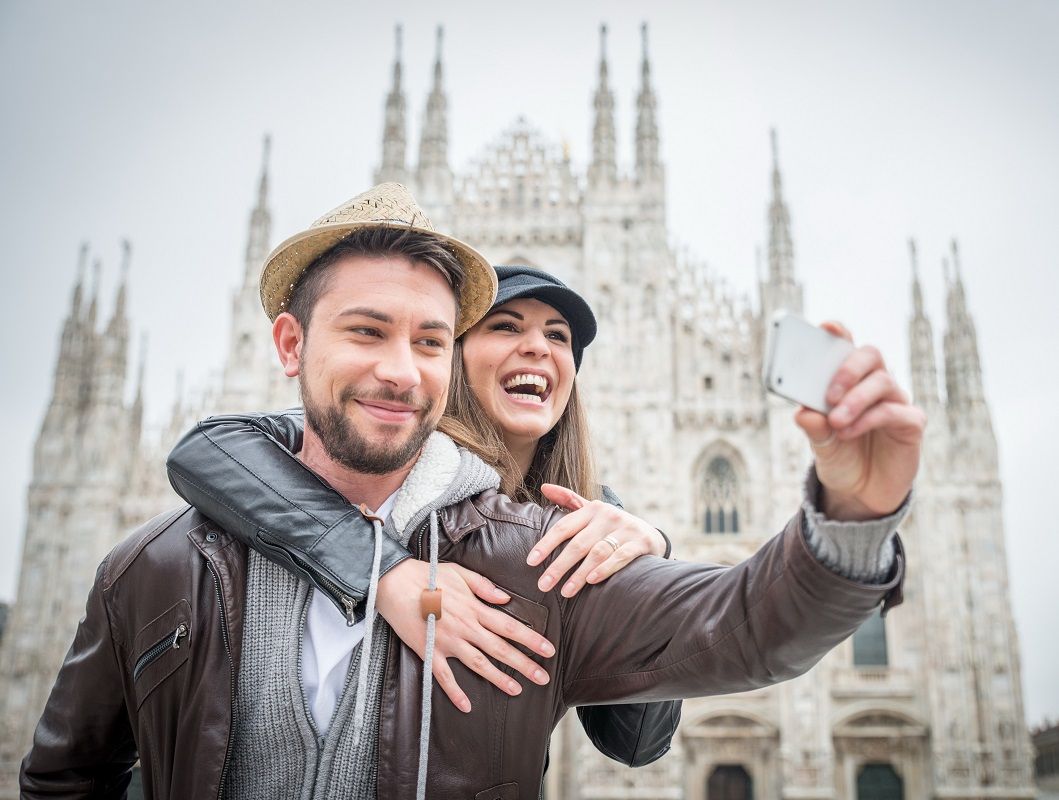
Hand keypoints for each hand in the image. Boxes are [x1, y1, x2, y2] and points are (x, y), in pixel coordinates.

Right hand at [375, 560, 554, 711]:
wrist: (394, 583)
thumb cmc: (428, 575)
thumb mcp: (461, 573)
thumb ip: (485, 587)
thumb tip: (506, 599)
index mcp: (474, 608)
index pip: (509, 626)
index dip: (531, 639)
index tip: (548, 650)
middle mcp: (465, 627)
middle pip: (500, 648)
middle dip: (524, 664)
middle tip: (543, 677)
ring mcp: (447, 641)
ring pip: (478, 663)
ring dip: (499, 678)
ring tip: (518, 689)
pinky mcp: (428, 651)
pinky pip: (443, 676)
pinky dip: (455, 692)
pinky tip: (467, 706)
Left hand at [531, 484, 666, 597]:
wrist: (650, 534)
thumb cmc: (612, 526)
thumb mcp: (592, 510)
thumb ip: (569, 499)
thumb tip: (544, 487)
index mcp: (592, 509)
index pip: (564, 527)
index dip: (546, 544)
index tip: (531, 562)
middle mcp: (608, 516)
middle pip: (578, 544)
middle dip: (559, 566)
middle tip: (543, 585)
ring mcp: (625, 529)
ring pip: (597, 553)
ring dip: (579, 574)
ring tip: (565, 592)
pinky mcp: (640, 542)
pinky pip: (620, 557)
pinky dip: (605, 569)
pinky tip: (592, 581)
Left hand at [794, 321, 925, 520]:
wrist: (859, 493)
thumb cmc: (840, 457)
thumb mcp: (820, 443)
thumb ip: (813, 426)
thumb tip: (803, 412)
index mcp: (849, 381)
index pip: (846, 347)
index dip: (839, 333)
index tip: (826, 327)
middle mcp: (874, 385)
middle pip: (870, 355)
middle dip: (849, 368)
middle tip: (829, 393)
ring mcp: (895, 401)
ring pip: (882, 382)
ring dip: (855, 400)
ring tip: (836, 421)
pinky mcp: (911, 424)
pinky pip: (894, 411)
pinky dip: (869, 419)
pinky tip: (848, 433)